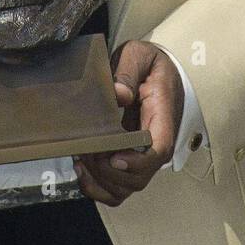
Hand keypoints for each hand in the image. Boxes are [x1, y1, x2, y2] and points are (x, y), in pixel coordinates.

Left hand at [74, 40, 183, 206]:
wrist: (155, 69)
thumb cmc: (148, 63)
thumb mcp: (138, 56)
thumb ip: (128, 72)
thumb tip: (119, 94)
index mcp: (162, 117)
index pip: (159, 151)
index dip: (136, 162)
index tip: (113, 158)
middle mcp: (156, 143)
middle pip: (139, 178)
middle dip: (108, 172)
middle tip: (87, 150)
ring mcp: (143, 155)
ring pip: (126, 188)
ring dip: (101, 181)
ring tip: (82, 158)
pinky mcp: (130, 159)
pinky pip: (117, 188)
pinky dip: (98, 186)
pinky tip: (83, 169)